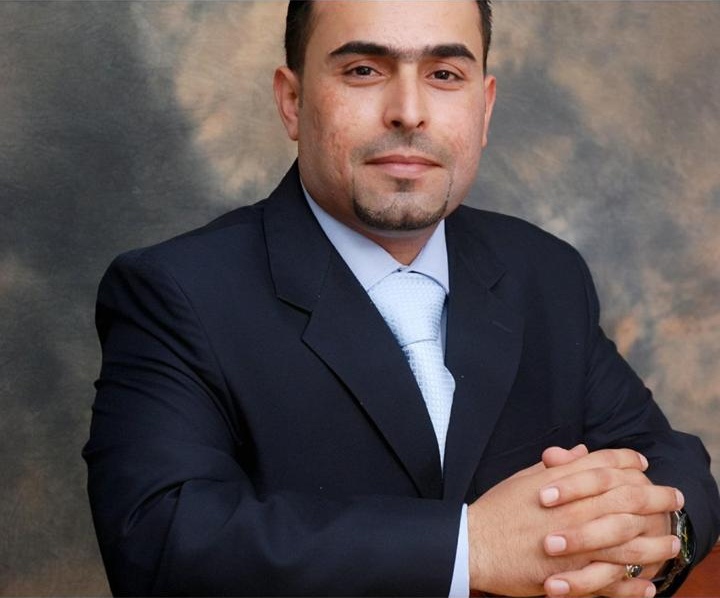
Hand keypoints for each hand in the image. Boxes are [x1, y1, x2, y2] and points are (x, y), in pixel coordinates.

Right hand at [467, 447, 673, 595]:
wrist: (473, 543)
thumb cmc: (496, 509)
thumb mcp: (524, 478)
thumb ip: (557, 466)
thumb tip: (581, 452)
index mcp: (560, 481)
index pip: (605, 464)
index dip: (628, 461)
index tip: (643, 465)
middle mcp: (573, 508)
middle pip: (626, 497)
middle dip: (655, 497)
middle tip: (674, 498)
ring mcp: (574, 541)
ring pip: (627, 540)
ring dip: (654, 541)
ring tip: (671, 543)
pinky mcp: (570, 573)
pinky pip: (610, 579)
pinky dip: (632, 583)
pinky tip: (646, 583)